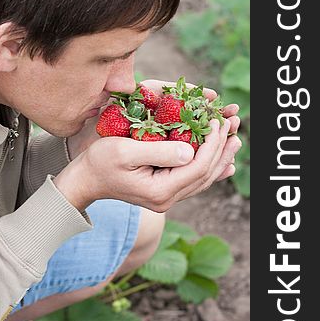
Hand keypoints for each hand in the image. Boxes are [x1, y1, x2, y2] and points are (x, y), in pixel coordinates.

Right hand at [55, 118, 240, 212]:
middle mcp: (167, 199)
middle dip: (221, 149)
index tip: (217, 121)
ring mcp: (166, 198)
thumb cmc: (99, 162)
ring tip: (233, 140)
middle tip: (233, 126)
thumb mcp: (124, 151)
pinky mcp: (163, 192)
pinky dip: (210, 170)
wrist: (85, 181)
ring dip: (219, 159)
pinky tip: (222, 164)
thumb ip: (158, 151)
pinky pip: (193, 182)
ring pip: (202, 179)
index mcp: (160, 190)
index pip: (197, 166)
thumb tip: (190, 150)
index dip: (212, 143)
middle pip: (205, 174)